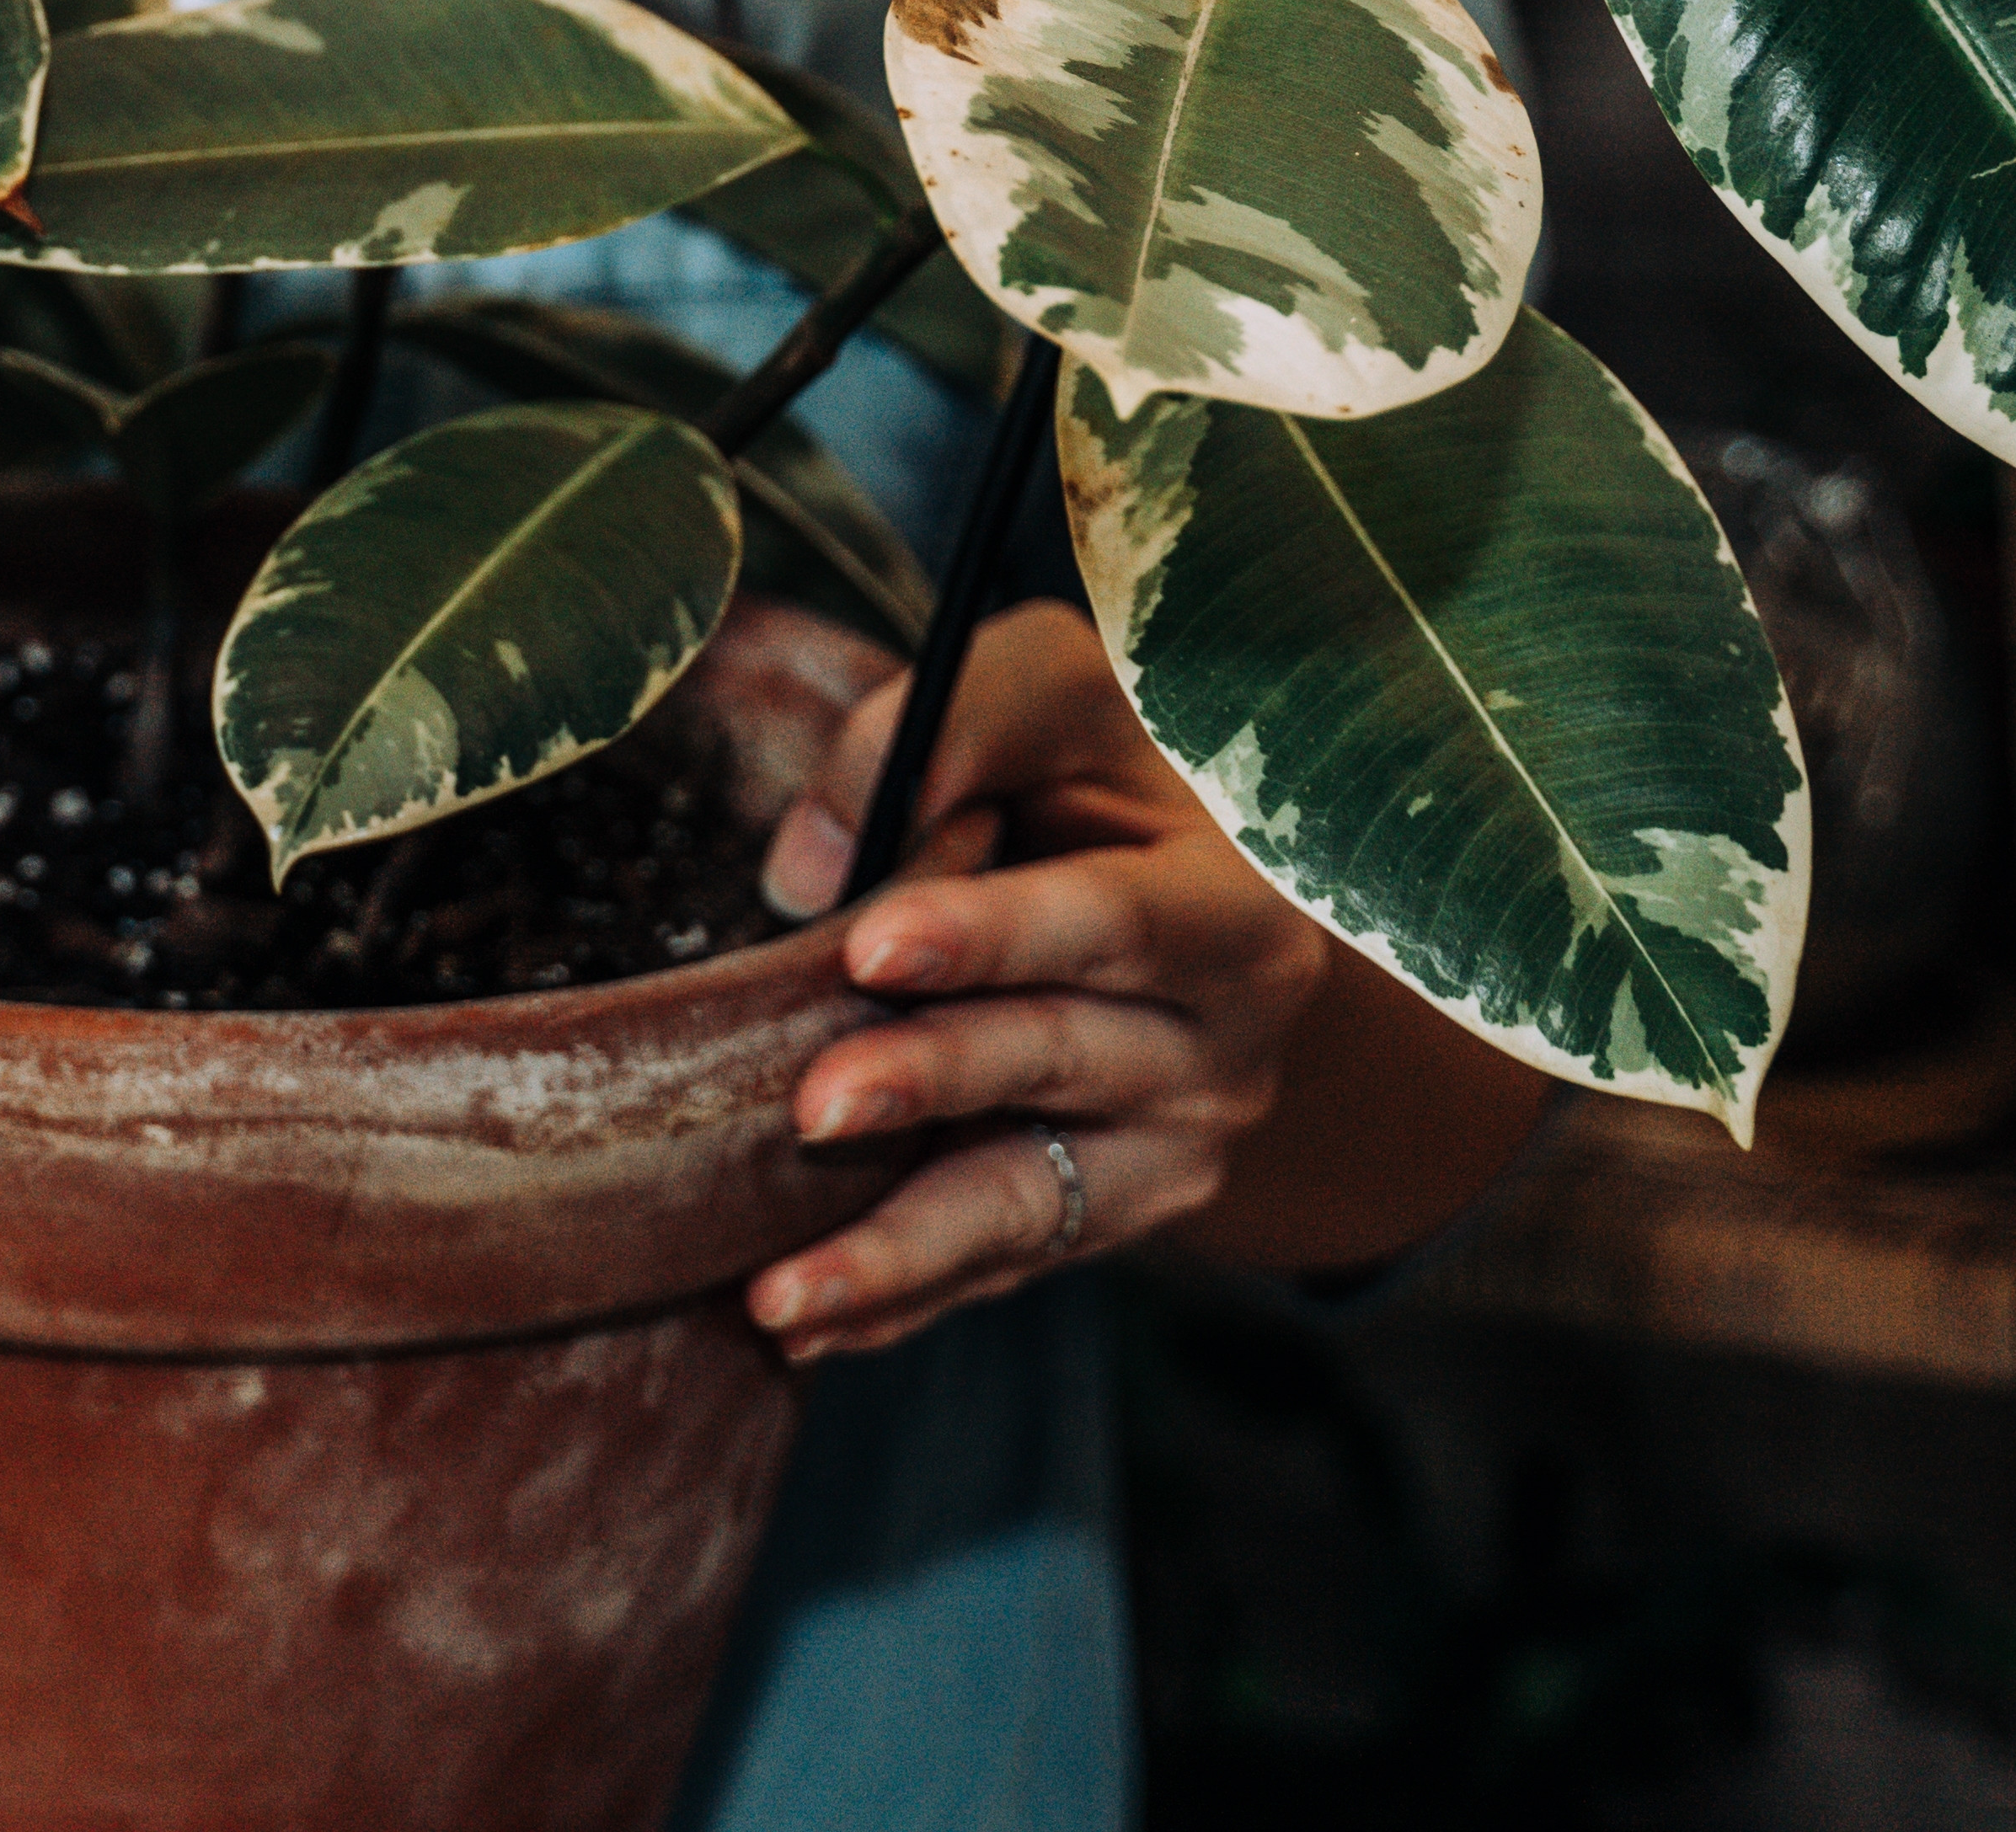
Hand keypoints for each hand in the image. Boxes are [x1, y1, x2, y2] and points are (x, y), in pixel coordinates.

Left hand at [743, 601, 1334, 1361]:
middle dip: (931, 1082)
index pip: (1115, 919)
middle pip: (1062, 1060)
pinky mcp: (1113, 1216)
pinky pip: (1001, 1266)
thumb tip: (814, 863)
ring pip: (1030, 1201)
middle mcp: (1228, 1044)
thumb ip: (956, 725)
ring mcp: (1176, 1149)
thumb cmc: (1100, 766)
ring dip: (900, 1248)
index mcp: (1235, 904)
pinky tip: (801, 1323)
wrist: (1177, 884)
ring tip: (779, 1292)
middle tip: (811, 1105)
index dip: (996, 932)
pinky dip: (901, 1299)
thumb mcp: (1061, 692)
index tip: (870, 944)